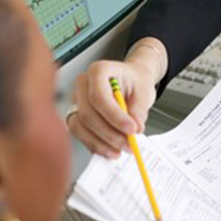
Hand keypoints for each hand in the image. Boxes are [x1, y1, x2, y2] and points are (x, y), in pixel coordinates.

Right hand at [67, 38, 166, 157]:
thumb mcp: (144, 89)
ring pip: (80, 126)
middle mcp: (83, 84)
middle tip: (129, 143)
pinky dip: (95, 145)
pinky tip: (110, 150)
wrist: (132, 80)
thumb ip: (139, 108)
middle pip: (87, 114)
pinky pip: (80, 133)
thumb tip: (135, 127)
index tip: (131, 129)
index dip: (115, 116)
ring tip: (121, 149)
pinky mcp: (76, 114)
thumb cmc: (135, 80)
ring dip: (101, 142)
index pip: (99, 97)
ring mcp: (76, 100)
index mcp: (99, 70)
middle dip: (109, 134)